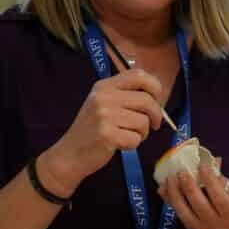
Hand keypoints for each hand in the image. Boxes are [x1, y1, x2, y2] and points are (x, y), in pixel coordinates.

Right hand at [38, 70, 166, 192]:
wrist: (70, 153)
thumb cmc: (92, 129)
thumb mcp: (103, 104)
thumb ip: (126, 95)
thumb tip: (158, 96)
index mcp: (105, 85)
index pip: (139, 75)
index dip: (155, 87)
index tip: (157, 100)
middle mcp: (104, 97)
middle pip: (146, 100)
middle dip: (156, 115)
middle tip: (153, 125)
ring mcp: (104, 115)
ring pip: (143, 122)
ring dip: (142, 133)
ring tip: (128, 135)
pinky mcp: (107, 134)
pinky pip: (136, 139)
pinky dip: (133, 145)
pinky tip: (120, 144)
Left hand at [160, 161, 228, 228]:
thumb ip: (225, 181)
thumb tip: (212, 163)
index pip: (218, 196)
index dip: (209, 179)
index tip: (202, 165)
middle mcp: (216, 224)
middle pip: (199, 204)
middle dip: (188, 186)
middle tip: (182, 171)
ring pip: (184, 211)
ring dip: (174, 193)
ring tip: (169, 178)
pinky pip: (179, 214)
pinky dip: (170, 201)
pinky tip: (163, 189)